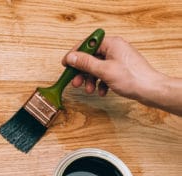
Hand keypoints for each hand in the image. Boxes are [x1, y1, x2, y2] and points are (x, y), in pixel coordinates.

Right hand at [63, 36, 181, 115]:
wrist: (150, 90)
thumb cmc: (132, 78)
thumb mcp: (104, 70)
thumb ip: (85, 63)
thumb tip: (71, 57)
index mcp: (111, 43)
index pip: (87, 44)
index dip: (74, 54)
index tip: (66, 64)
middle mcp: (114, 49)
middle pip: (91, 58)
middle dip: (82, 72)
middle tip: (75, 82)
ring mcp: (117, 60)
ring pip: (97, 68)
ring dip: (90, 80)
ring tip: (89, 90)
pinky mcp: (120, 70)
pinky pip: (104, 75)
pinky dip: (101, 83)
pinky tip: (102, 91)